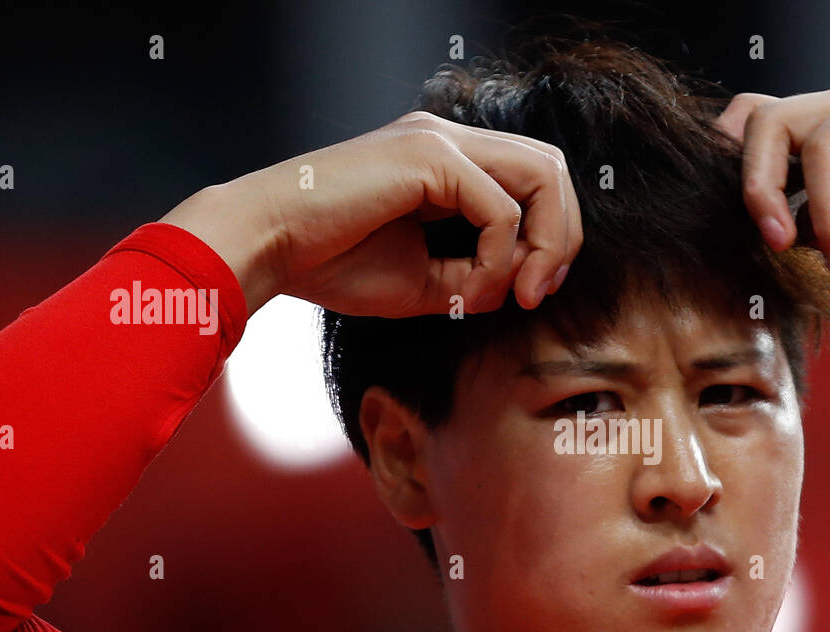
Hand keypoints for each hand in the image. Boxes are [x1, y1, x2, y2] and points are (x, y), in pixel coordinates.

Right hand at [162, 111, 583, 317]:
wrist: (267, 248)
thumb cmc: (331, 264)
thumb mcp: (425, 280)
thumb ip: (478, 274)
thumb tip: (523, 285)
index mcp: (449, 162)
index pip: (534, 181)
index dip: (552, 238)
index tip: (530, 294)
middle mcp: (450, 139)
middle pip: (552, 169)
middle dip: (562, 237)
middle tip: (538, 294)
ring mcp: (440, 141)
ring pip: (542, 177)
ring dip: (544, 244)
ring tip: (518, 293)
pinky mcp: (429, 157)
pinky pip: (502, 210)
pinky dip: (499, 258)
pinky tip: (469, 288)